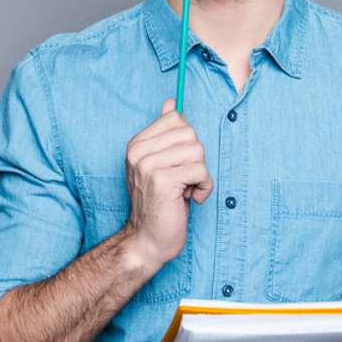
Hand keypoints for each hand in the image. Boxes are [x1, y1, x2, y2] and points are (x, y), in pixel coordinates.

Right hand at [121, 97, 213, 266]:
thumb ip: (165, 133)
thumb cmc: (159, 203)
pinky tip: (190, 199)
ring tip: (185, 190)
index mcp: (137, 143)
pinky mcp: (162, 180)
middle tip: (181, 181)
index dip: (186, 143)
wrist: (147, 239)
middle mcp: (138, 151)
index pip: (176, 119)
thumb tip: (171, 101)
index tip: (176, 164)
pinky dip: (203, 188)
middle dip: (195, 159)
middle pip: (190, 133)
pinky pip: (200, 170)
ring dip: (200, 175)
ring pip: (198, 151)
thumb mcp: (159, 163)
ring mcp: (148, 164)